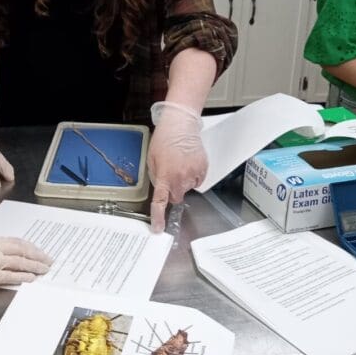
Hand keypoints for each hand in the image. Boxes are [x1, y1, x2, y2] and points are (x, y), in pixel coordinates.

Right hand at [0, 237, 51, 293]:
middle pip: (21, 250)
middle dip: (37, 256)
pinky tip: (30, 278)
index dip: (30, 247)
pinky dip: (21, 277)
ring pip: (19, 262)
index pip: (15, 242)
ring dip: (34, 266)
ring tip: (44, 270)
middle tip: (48, 261)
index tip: (38, 251)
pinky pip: (9, 276)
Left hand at [148, 101, 206, 232]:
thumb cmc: (164, 139)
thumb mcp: (152, 160)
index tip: (158, 229)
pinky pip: (197, 180)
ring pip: (188, 188)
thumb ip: (157, 178)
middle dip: (173, 191)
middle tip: (170, 175)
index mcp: (165, 176)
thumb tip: (161, 189)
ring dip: (183, 181)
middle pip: (176, 197)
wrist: (181, 125)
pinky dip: (193, 175)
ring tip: (180, 163)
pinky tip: (189, 162)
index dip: (158, 217)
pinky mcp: (204, 170)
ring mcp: (194, 174)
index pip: (161, 202)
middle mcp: (180, 178)